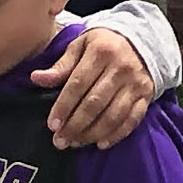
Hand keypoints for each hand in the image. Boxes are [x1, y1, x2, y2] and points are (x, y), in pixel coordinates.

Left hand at [33, 20, 161, 147]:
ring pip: (113, 114)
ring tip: (75, 143)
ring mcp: (135, 83)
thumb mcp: (81, 46)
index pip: (78, 84)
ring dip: (92, 133)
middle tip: (60, 141)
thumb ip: (61, 65)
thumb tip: (37, 78)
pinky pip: (132, 119)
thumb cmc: (103, 44)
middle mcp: (120, 67)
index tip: (52, 125)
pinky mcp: (146, 95)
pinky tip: (100, 143)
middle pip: (95, 103)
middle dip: (75, 125)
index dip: (64, 106)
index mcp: (101, 52)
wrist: (141, 39)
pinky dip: (116, 134)